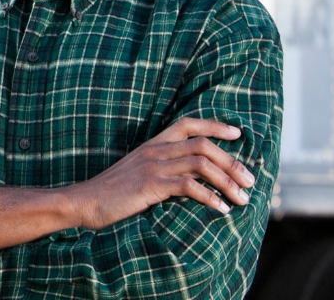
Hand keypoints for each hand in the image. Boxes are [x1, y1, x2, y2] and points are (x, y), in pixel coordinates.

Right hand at [62, 117, 256, 228]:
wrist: (83, 202)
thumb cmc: (112, 193)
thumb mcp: (138, 173)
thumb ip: (163, 169)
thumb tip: (194, 177)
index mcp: (152, 145)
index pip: (188, 124)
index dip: (216, 125)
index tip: (239, 134)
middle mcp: (155, 151)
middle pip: (204, 146)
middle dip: (233, 163)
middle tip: (250, 181)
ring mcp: (152, 167)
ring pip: (201, 164)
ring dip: (228, 182)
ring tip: (242, 199)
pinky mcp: (150, 186)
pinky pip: (189, 187)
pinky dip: (210, 197)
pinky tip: (220, 209)